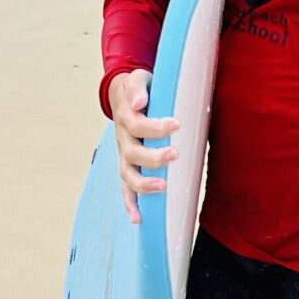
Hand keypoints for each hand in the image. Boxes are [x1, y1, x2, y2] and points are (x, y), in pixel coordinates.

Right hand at [107, 69, 178, 225]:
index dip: (155, 126)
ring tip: (163, 186)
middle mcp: (123, 139)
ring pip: (127, 174)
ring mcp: (124, 155)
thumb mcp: (137, 79)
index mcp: (126, 117)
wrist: (123, 95)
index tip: (176, 124)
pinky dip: (130, 203)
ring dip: (143, 183)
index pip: (137, 123)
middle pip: (132, 153)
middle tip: (174, 154)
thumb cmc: (137, 89)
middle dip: (153, 157)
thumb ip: (137, 88)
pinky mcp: (127, 166)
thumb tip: (139, 103)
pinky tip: (137, 218)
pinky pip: (125, 188)